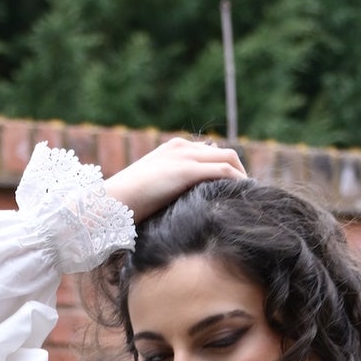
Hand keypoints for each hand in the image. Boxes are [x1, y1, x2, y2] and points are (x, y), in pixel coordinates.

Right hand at [104, 136, 249, 225]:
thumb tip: (182, 212)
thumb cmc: (124, 206)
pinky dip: (238, 182)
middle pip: (225, 154)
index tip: (236, 191)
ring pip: (229, 159)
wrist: (110, 202)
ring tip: (250, 198)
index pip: (210, 154)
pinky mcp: (186, 170)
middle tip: (249, 196)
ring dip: (244, 177)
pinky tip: (244, 198)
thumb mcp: (151, 195)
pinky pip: (223, 171)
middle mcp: (181, 147)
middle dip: (241, 173)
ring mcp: (184, 157)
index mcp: (172, 150)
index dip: (227, 171)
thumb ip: (168, 194)